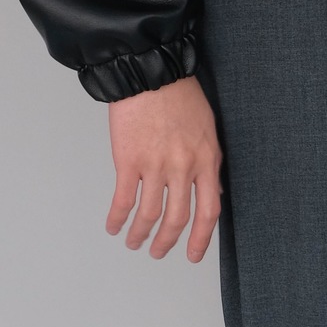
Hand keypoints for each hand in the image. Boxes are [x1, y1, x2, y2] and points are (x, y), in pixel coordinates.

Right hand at [105, 75, 222, 261]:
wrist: (149, 71)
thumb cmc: (179, 93)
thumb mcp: (207, 128)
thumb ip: (209, 162)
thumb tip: (212, 190)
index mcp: (207, 160)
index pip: (209, 211)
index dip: (200, 238)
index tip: (192, 254)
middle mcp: (183, 167)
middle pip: (177, 218)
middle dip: (166, 242)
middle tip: (158, 251)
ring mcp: (155, 166)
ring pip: (149, 214)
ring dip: (140, 234)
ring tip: (134, 242)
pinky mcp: (128, 161)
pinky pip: (124, 200)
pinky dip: (118, 218)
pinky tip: (114, 226)